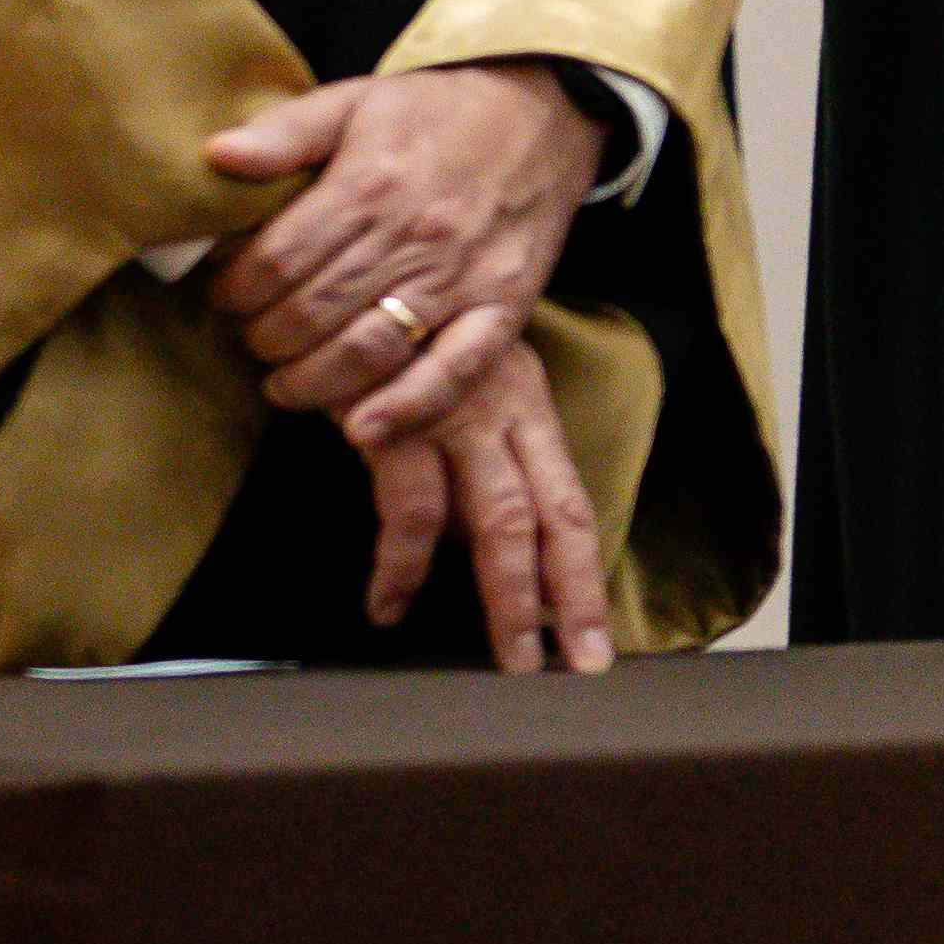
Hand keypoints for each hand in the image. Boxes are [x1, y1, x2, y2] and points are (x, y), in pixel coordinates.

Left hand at [202, 63, 598, 440]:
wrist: (544, 112)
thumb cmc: (440, 111)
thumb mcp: (356, 100)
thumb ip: (285, 131)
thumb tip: (216, 157)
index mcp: (369, 185)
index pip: (275, 261)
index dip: (234, 289)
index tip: (225, 294)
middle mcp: (413, 236)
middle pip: (311, 313)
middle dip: (264, 338)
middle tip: (254, 338)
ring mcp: (461, 276)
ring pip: (368, 351)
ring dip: (312, 383)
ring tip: (286, 383)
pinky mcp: (504, 306)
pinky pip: (456, 371)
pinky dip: (409, 407)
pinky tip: (363, 429)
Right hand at [358, 339, 616, 674]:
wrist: (349, 280)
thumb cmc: (397, 338)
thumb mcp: (454, 385)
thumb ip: (469, 459)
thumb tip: (473, 546)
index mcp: (526, 406)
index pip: (569, 502)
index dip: (584, 574)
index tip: (594, 638)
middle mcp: (504, 412)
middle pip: (552, 518)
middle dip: (569, 596)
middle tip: (581, 662)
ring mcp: (457, 416)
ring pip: (500, 521)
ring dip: (505, 595)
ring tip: (508, 658)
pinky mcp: (402, 420)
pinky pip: (413, 509)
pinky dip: (403, 566)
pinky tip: (388, 605)